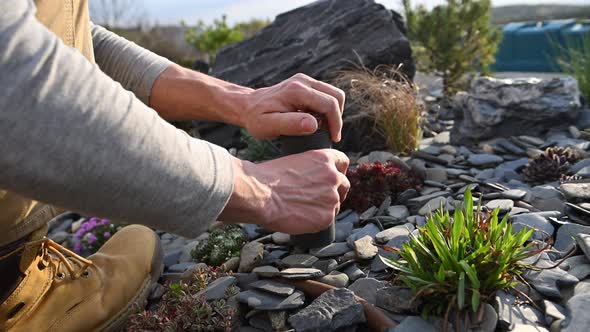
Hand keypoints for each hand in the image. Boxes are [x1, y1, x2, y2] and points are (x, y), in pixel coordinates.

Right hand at [218, 150, 349, 234]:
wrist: (260, 194)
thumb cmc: (268, 177)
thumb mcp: (293, 161)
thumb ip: (309, 168)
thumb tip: (311, 178)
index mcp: (324, 158)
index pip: (343, 162)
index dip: (338, 170)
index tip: (332, 177)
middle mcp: (333, 176)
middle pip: (344, 184)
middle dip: (335, 191)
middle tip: (319, 197)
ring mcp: (332, 198)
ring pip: (336, 204)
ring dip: (325, 207)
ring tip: (306, 209)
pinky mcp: (327, 217)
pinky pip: (327, 220)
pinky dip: (318, 221)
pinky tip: (304, 219)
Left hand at [242, 73, 344, 141]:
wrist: (247, 106)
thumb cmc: (256, 119)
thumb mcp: (269, 126)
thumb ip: (291, 125)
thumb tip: (313, 124)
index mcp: (297, 90)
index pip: (329, 104)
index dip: (336, 123)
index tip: (333, 139)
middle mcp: (303, 81)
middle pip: (337, 96)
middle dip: (337, 117)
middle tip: (329, 134)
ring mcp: (304, 80)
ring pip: (333, 94)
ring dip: (333, 113)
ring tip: (321, 128)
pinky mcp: (305, 83)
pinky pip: (325, 94)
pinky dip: (326, 109)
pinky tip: (315, 121)